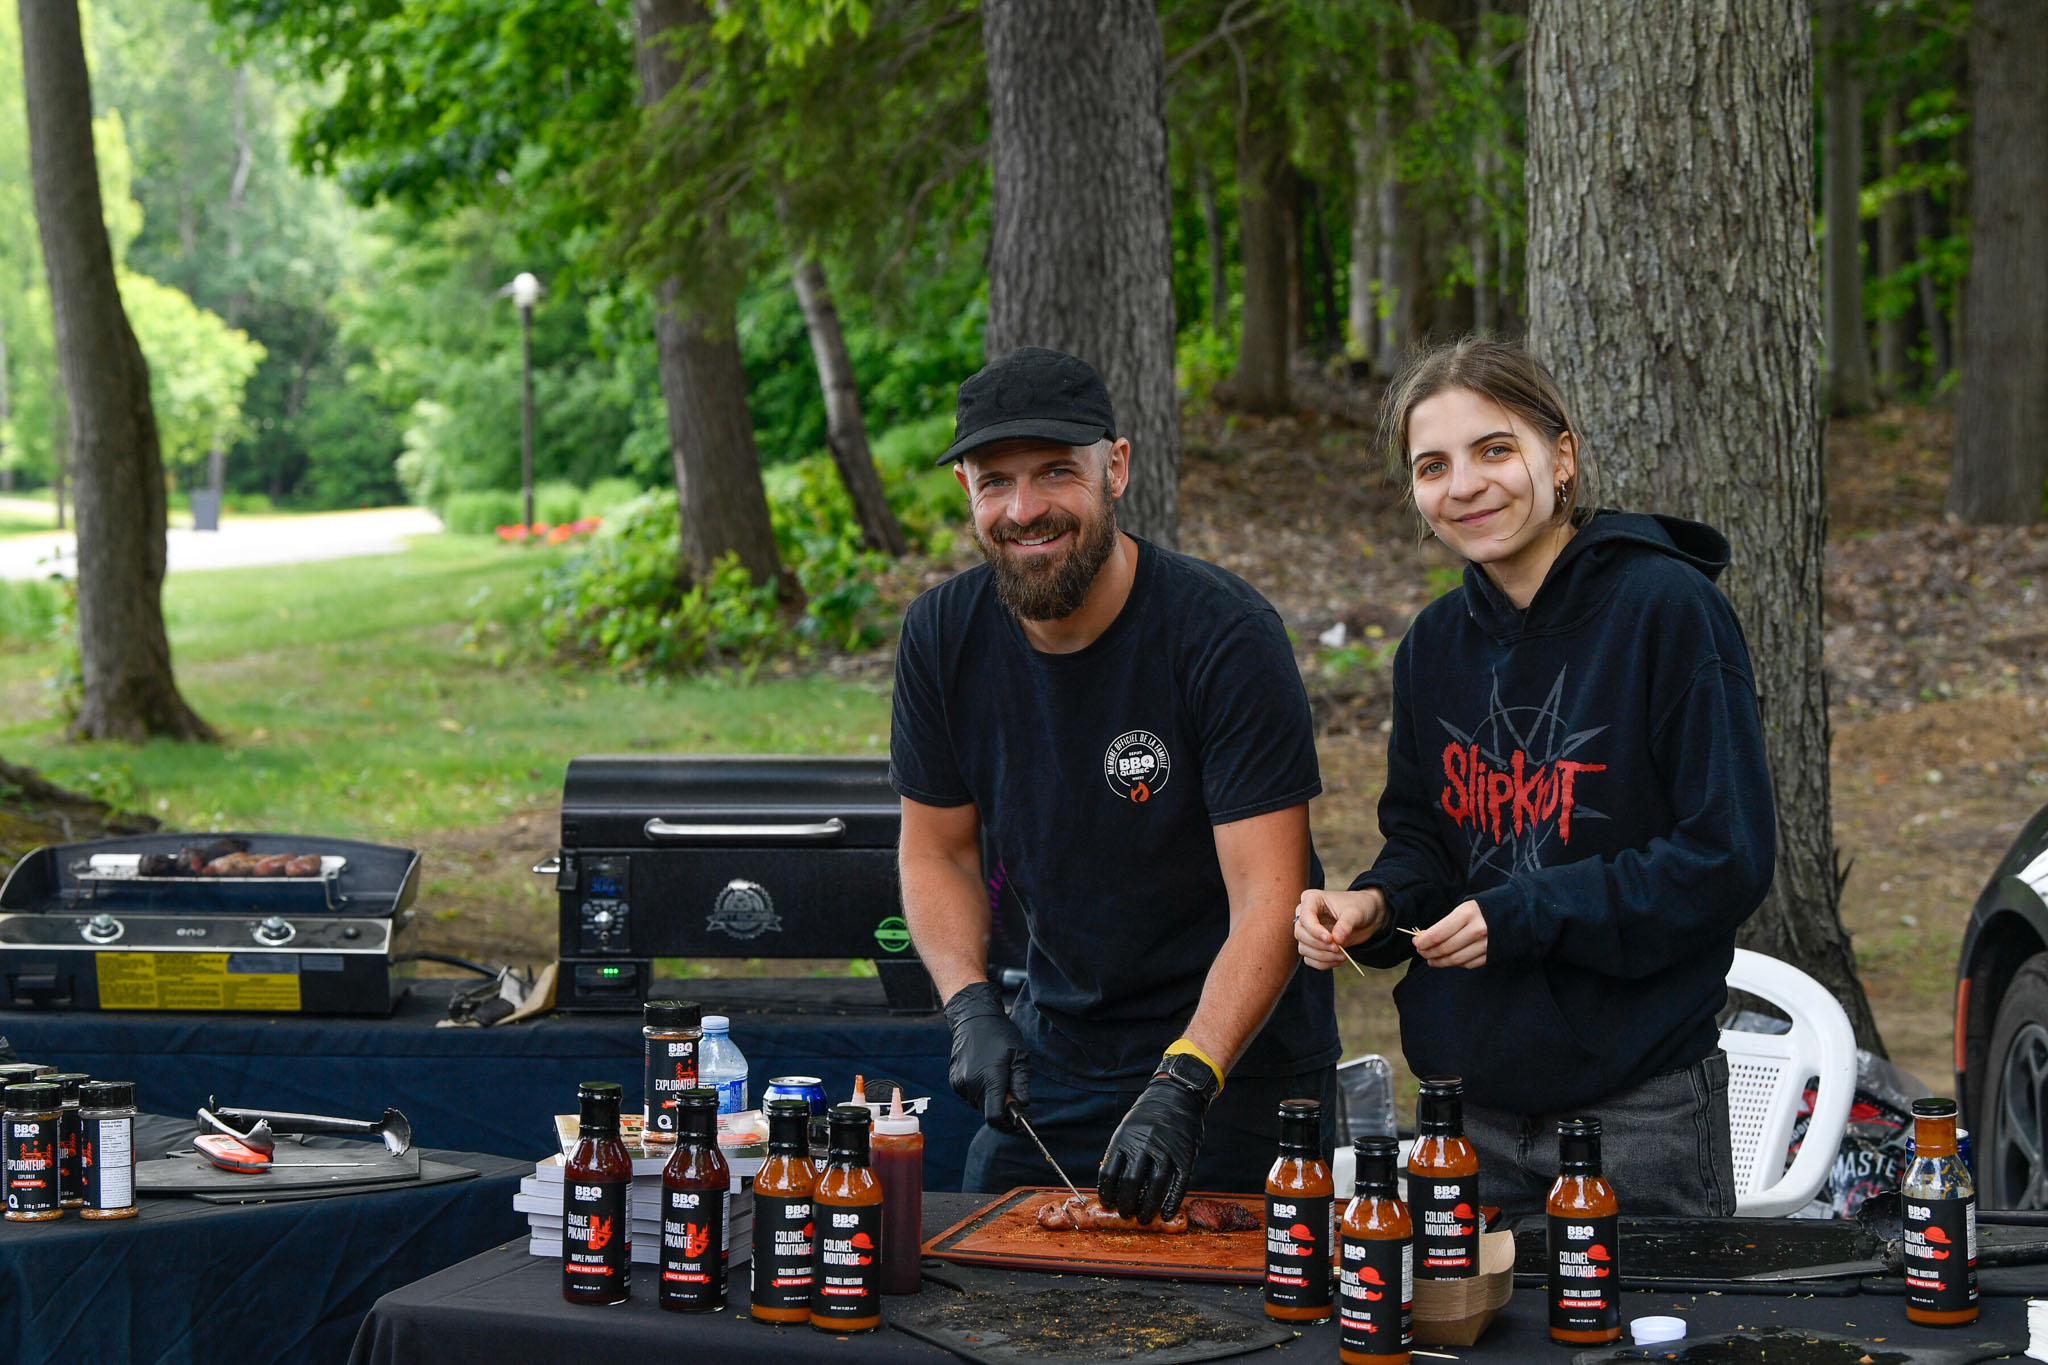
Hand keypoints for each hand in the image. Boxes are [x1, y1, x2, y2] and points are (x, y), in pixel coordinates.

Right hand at [942, 980, 1028, 1131]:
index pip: (994, 1118)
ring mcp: (960, 1083)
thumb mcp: (1019, 1056)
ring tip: (996, 1074)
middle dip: (1000, 1107)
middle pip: (987, 1112)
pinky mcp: (954, 1080)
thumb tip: (1022, 1105)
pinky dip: (978, 1090)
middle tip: (1010, 1089)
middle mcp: (971, 1084)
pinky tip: (983, 1071)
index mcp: (989, 1079)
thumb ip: (1021, 1083)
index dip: (1007, 1124)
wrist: (973, 1017)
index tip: (1016, 1119)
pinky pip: (969, 1095)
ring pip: (978, 1104)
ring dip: (989, 1098)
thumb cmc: (1000, 1034)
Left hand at [1098, 1059, 1212, 1222]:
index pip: (1108, 1174)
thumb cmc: (1148, 1117)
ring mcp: (1165, 1151)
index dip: (1106, 1194)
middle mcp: (1143, 1145)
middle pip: (1130, 1184)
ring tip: (1144, 1218)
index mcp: (1124, 1139)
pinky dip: (1171, 1202)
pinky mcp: (1185, 1156)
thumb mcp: (1127, 1129)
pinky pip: (1177, 1185)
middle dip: (1126, 1205)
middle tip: (1127, 1215)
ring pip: (1153, 1187)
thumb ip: (1121, 1154)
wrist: (1177, 1095)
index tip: (1108, 1204)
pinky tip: (1165, 1213)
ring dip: (1147, 1208)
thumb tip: (1113, 1187)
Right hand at [1292, 888, 1387, 969]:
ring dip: (1322, 957)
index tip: (1331, 939)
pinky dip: (1322, 964)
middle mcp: (1305, 915)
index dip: (1315, 931)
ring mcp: (1308, 931)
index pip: (1305, 918)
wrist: (1366, 917)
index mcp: (1311, 899)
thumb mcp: (1355, 913)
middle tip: (1338, 948)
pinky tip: (1337, 960)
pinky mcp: (1313, 945)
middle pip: (1300, 934)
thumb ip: (1345, 925)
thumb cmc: (1359, 907)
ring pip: (1303, 948)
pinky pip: (1309, 959)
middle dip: (1319, 945)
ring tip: (1342, 956)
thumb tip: (1337, 940)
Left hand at [1413, 899, 1488, 967]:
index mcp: (1468, 913)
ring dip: (1439, 961)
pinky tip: (1449, 960)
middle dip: (1428, 952)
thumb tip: (1424, 937)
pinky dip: (1456, 964)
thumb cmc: (1486, 908)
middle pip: (1445, 948)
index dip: (1423, 941)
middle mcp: (1477, 930)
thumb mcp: (1465, 908)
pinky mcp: (1492, 954)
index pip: (1438, 933)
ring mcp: (1486, 944)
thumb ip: (1446, 923)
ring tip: (1431, 959)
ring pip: (1455, 959)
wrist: (1518, 912)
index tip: (1416, 942)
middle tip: (1421, 952)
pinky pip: (1469, 964)